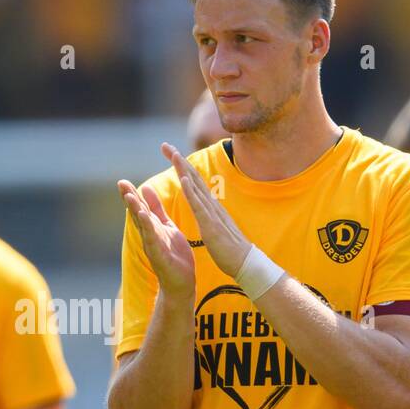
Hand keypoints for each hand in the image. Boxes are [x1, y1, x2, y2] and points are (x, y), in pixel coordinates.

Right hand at [118, 176, 195, 299]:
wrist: (181, 284)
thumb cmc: (174, 256)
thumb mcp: (166, 227)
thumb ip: (157, 209)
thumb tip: (146, 188)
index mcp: (152, 228)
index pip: (140, 209)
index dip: (132, 195)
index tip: (122, 181)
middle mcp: (149, 236)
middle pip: (137, 214)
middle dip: (130, 199)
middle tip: (121, 183)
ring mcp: (153, 246)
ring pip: (143, 225)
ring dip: (136, 211)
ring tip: (130, 196)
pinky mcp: (160, 256)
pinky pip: (153, 239)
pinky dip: (148, 227)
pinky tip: (144, 216)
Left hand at [162, 142, 251, 278]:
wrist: (244, 263)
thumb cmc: (229, 248)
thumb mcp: (215, 226)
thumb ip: (209, 215)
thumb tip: (205, 207)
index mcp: (209, 206)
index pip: (193, 182)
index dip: (182, 166)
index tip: (170, 153)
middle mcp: (211, 204)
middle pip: (193, 177)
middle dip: (178, 160)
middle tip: (165, 145)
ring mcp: (211, 213)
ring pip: (195, 186)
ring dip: (184, 169)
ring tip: (173, 154)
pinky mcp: (211, 224)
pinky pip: (199, 205)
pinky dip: (191, 191)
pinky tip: (183, 179)